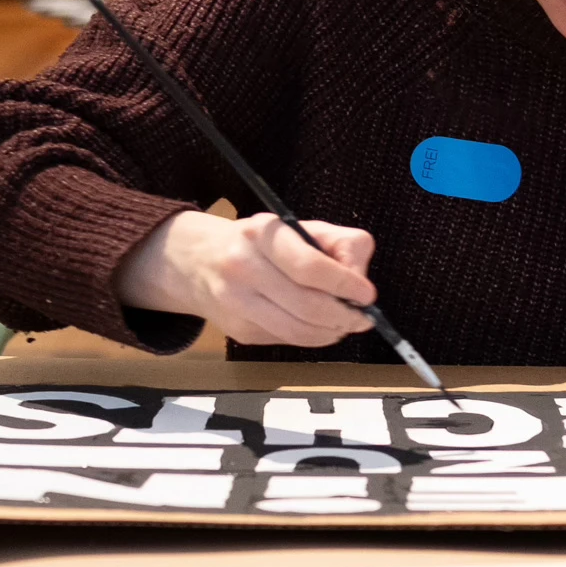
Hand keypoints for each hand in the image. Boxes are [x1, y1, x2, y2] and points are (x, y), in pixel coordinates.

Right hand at [114, 210, 378, 347]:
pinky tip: (318, 327)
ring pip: (297, 330)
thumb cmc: (260, 242)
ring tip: (345, 324)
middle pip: (307, 305)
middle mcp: (243, 267)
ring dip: (331, 332)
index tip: (367, 294)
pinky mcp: (238, 330)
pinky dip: (311, 338)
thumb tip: (359, 281)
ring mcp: (236, 302)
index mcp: (261, 234)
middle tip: (363, 317)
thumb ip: (339, 244)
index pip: (310, 266)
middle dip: (344, 316)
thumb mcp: (298, 226)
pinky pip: (286, 340)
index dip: (345, 284)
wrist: (197, 261)